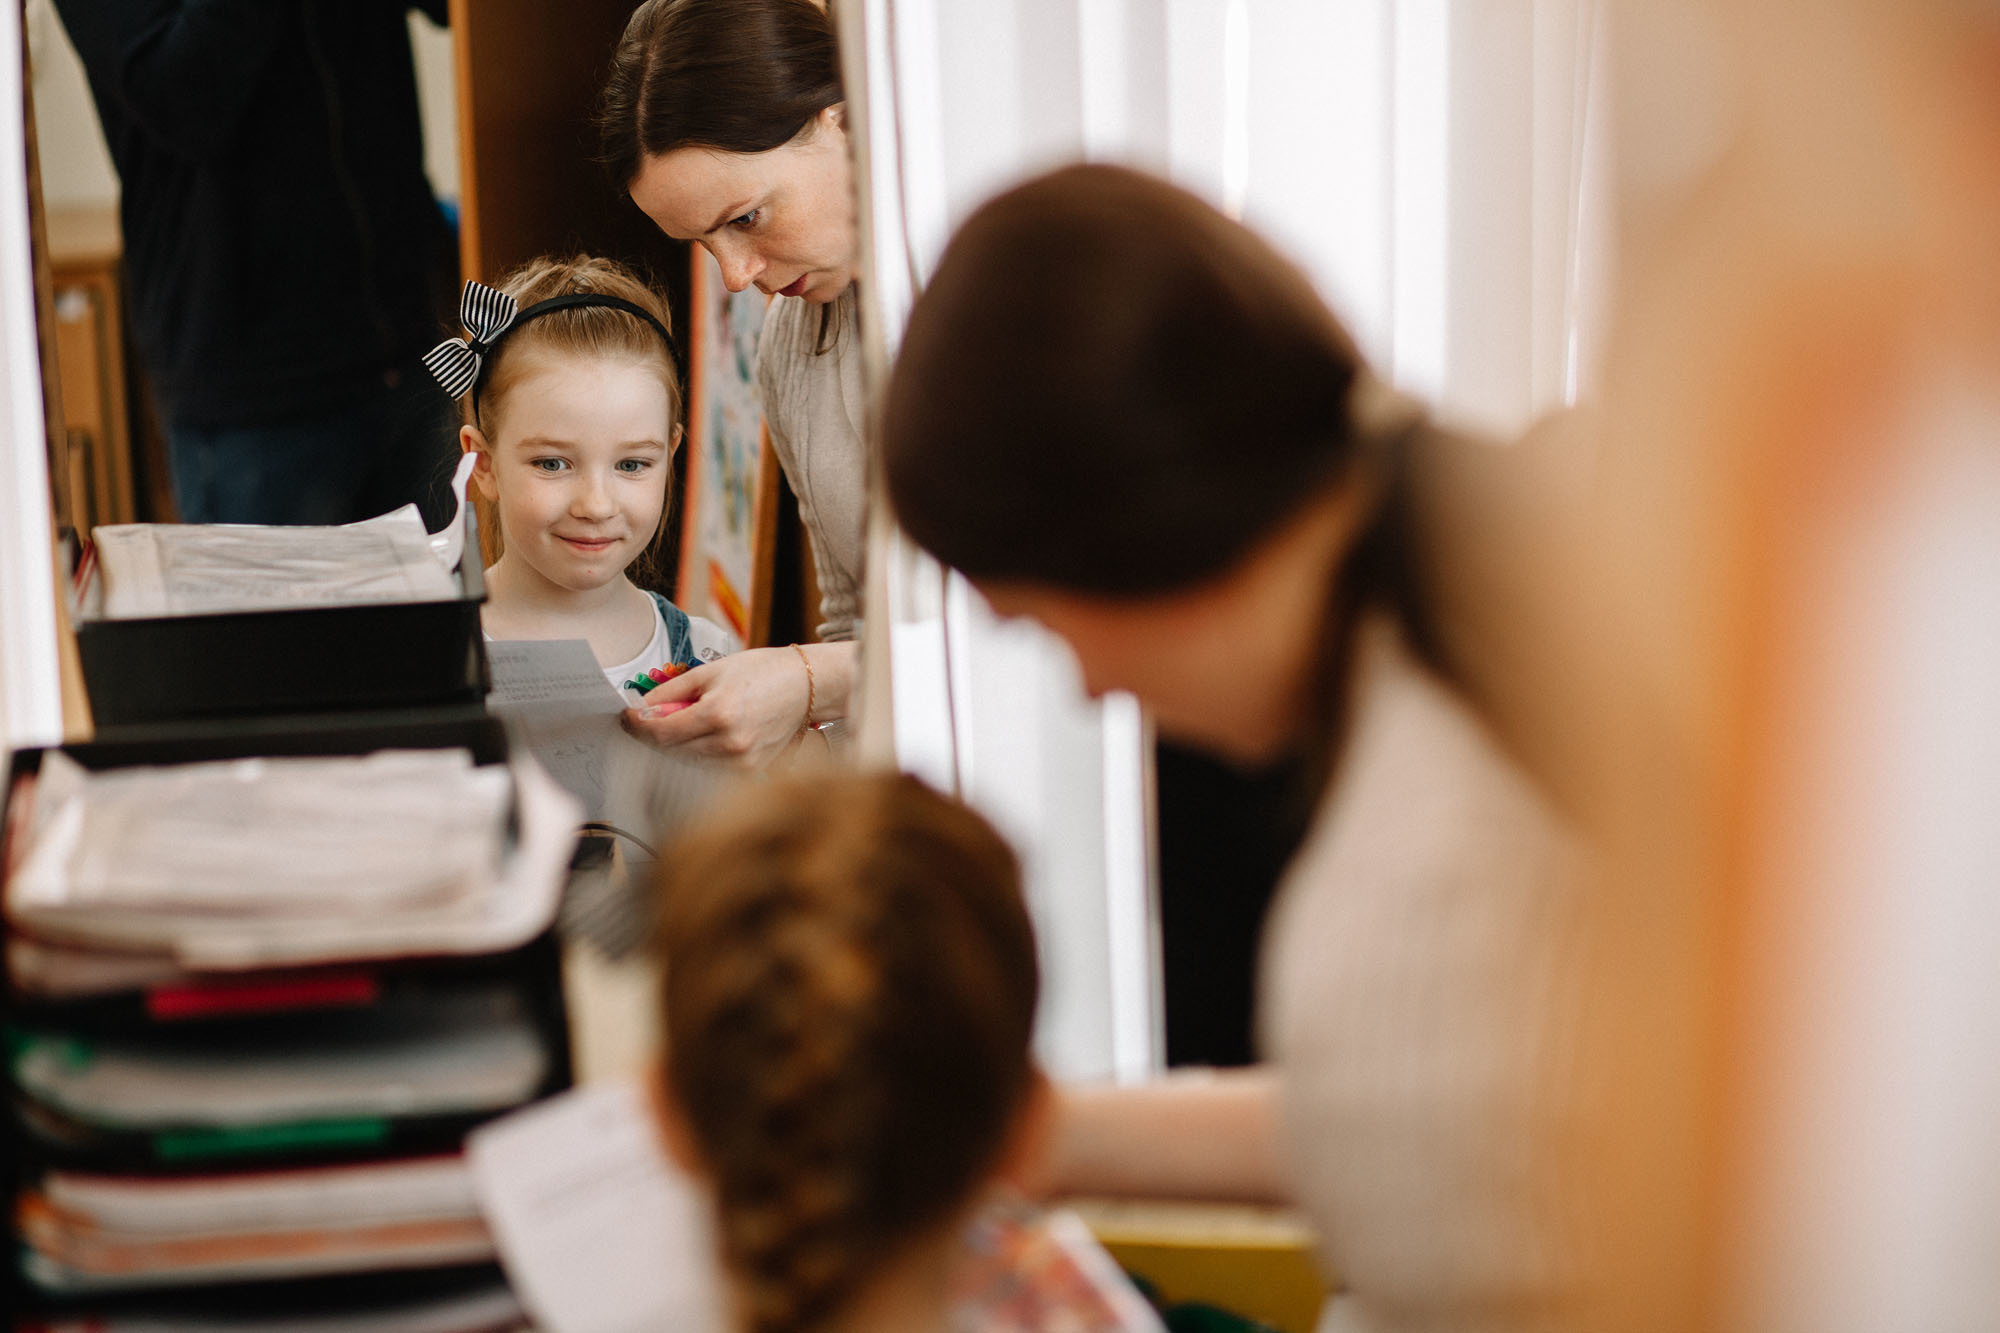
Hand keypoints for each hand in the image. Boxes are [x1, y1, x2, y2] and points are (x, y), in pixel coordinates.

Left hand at [620, 644, 828, 769]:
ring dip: (675, 746)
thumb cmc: (762, 672)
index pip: (661, 731)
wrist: (806, 686)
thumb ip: (673, 691)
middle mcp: (730, 743)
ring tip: (679, 723)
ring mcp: (742, 762)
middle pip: (670, 750)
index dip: (637, 725)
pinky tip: (702, 736)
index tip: (626, 717)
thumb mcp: (711, 671)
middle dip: (653, 735)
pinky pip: (710, 768)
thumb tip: (642, 707)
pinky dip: (698, 754)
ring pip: (688, 762)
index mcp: (719, 713)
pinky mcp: (751, 771)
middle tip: (645, 719)